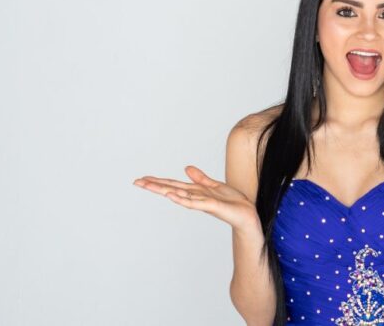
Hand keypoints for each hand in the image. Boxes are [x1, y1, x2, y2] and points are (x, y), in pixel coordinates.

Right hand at [134, 165, 260, 233]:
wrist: (247, 215)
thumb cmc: (232, 202)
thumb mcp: (214, 185)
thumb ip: (200, 178)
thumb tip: (186, 168)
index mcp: (196, 191)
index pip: (173, 184)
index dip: (158, 181)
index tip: (142, 178)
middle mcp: (196, 197)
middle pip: (171, 189)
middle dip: (154, 185)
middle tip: (137, 182)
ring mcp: (202, 202)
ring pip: (179, 195)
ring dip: (164, 190)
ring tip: (148, 185)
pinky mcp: (211, 206)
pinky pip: (193, 202)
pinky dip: (181, 199)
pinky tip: (171, 195)